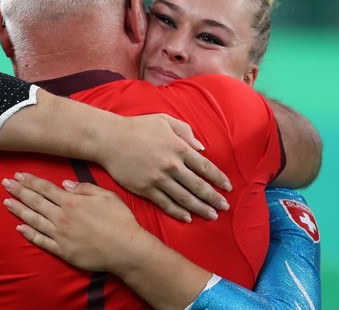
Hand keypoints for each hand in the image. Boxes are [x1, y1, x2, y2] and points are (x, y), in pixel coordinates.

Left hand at [2, 172, 145, 272]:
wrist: (126, 249)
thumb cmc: (120, 220)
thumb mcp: (106, 196)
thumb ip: (84, 188)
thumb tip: (65, 185)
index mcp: (72, 201)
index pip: (45, 188)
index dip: (30, 181)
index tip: (17, 175)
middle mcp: (62, 217)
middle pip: (35, 202)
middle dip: (19, 191)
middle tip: (4, 184)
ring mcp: (60, 235)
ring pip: (34, 220)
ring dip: (19, 210)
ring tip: (6, 203)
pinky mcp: (62, 251)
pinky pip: (41, 241)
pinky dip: (29, 234)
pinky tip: (19, 229)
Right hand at [98, 113, 230, 221]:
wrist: (110, 139)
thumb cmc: (137, 127)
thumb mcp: (164, 120)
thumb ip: (185, 131)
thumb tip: (201, 148)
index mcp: (179, 147)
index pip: (205, 167)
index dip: (219, 178)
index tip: (228, 187)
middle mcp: (171, 165)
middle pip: (198, 186)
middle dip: (214, 198)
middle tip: (225, 207)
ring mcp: (158, 179)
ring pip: (185, 198)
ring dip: (200, 208)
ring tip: (212, 216)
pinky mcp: (145, 189)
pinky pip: (165, 203)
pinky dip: (178, 212)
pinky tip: (187, 218)